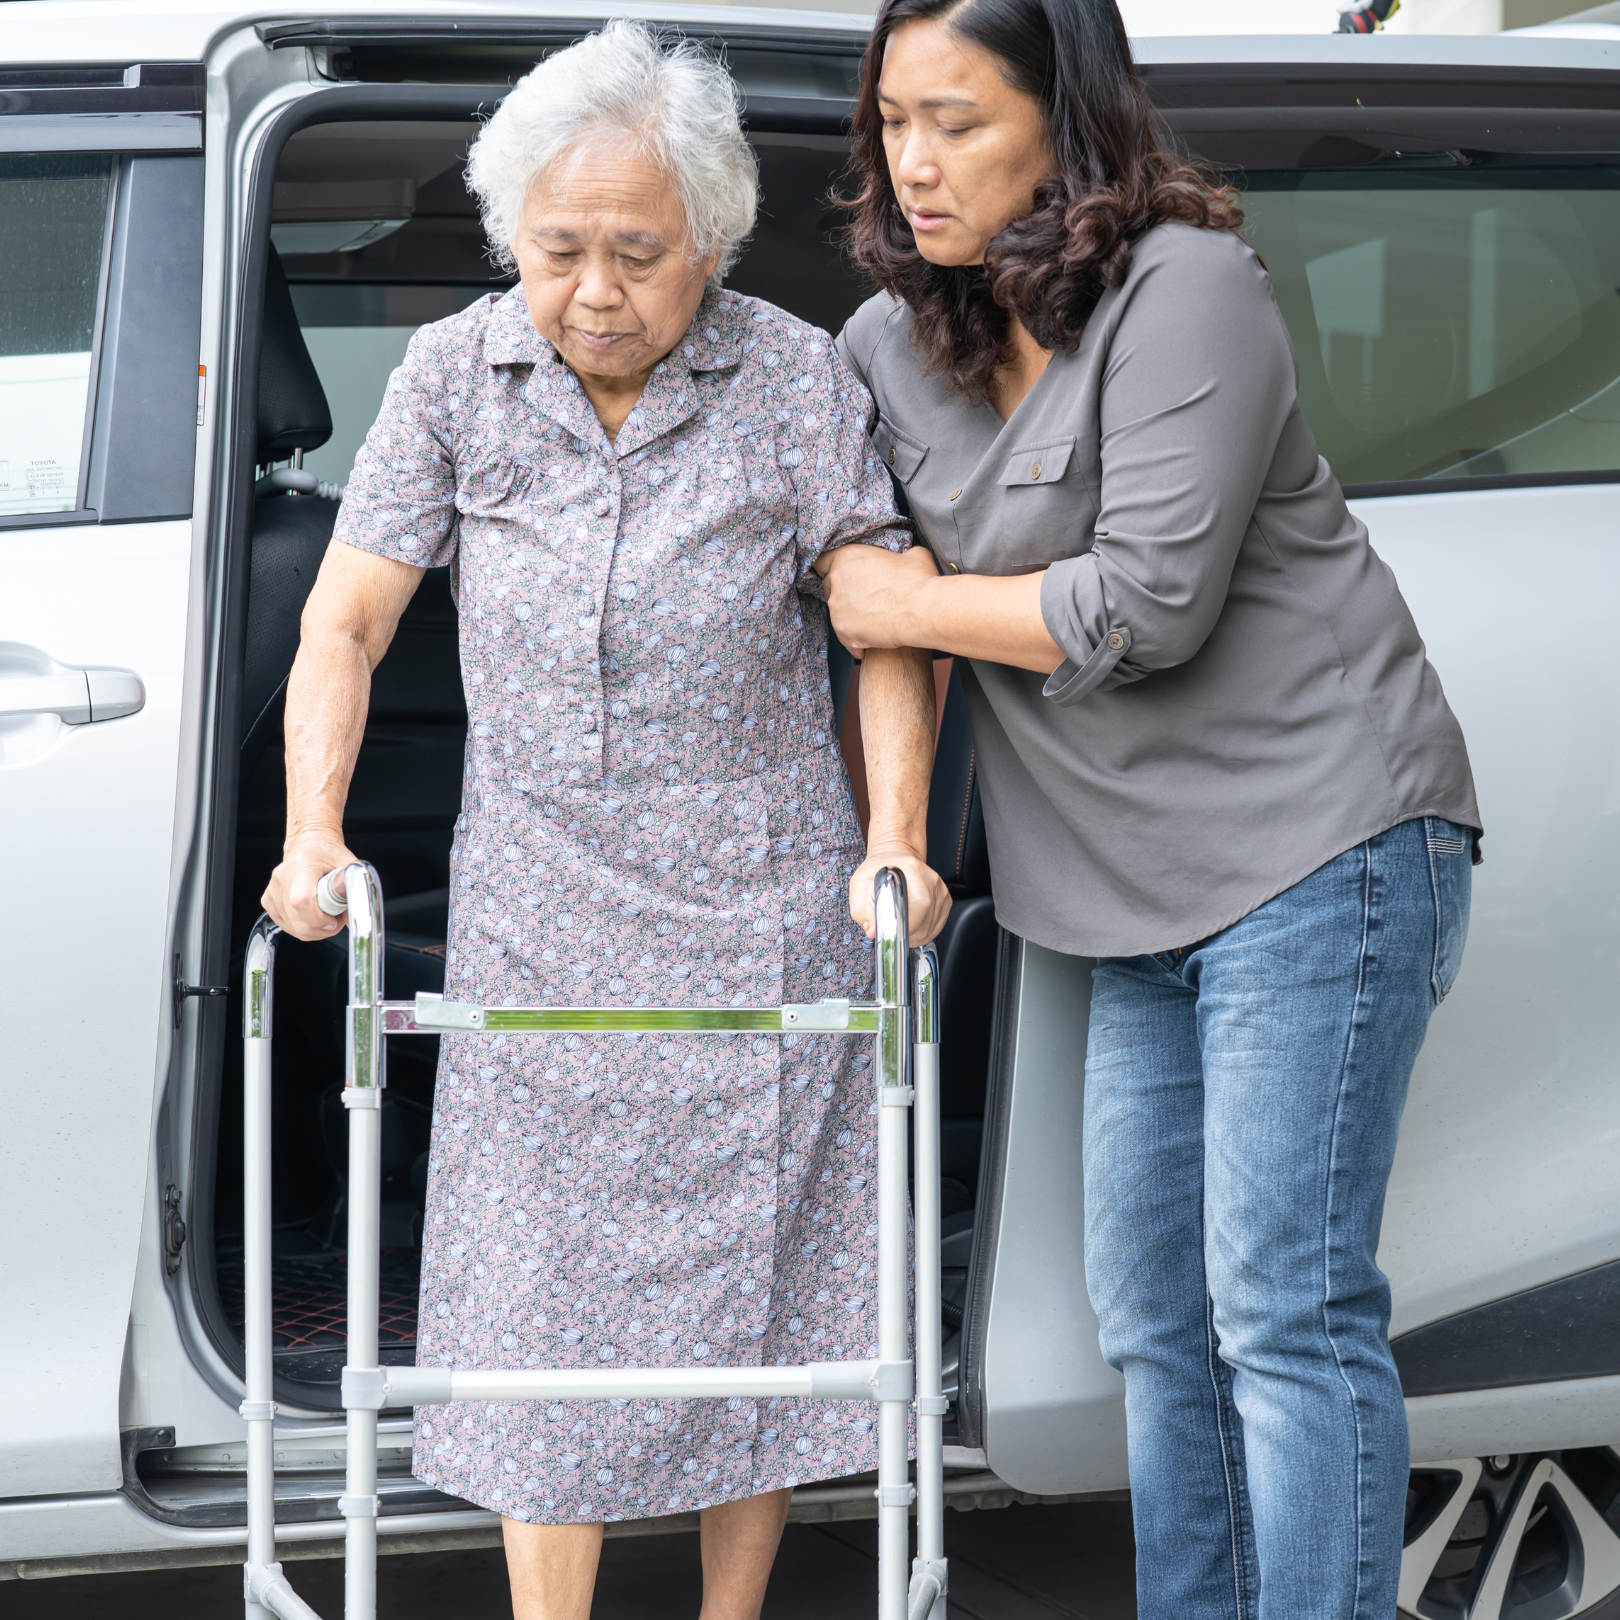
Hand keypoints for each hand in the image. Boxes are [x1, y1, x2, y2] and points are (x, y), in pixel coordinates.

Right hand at [262, 829, 357, 941]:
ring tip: (325, 916)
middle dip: (320, 929)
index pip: (303, 899)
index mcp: (304, 864)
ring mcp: (274, 888)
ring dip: (313, 930)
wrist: (311, 846)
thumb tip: (353, 918)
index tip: (334, 920)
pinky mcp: (268, 899)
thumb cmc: (329, 854)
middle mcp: (284, 876)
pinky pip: (284, 925)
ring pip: (291, 926)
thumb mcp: (349, 866)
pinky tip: (311, 918)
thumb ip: (355, 889)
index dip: (319, 918)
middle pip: (296, 919)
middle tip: (334, 921)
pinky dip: (300, 928)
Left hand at [820, 544, 939, 655]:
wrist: (923, 611)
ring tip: (875, 620)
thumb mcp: (912, 555)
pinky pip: (847, 639)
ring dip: (851, 617)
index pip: (822, 562)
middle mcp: (836, 580)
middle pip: (829, 588)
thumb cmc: (919, 580)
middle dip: (843, 593)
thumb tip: (905, 559)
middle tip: (865, 599)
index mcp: (847, 556)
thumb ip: (898, 555)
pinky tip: (874, 640)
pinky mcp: (844, 632)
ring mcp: (837, 609)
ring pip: (837, 615)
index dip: (830, 570)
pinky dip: (859, 642)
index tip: (839, 577)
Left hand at [848, 843, 952, 948]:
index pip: (920, 903)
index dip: (908, 923)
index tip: (896, 932)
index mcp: (912, 871)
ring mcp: (940, 890)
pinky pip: (938, 925)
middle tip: (894, 932)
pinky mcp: (945, 899)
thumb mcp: (860, 885)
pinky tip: (912, 924)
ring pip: (933, 926)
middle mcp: (930, 880)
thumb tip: (873, 931)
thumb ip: (861, 909)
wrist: (895, 857)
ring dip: (916, 935)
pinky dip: (925, 931)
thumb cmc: (877, 871)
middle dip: (909, 934)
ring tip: (901, 927)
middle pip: (927, 919)